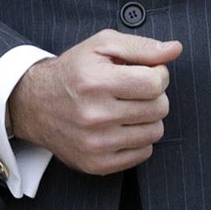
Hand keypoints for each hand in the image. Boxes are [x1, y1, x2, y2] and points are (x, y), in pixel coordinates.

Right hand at [7, 30, 182, 175]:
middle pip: (159, 108)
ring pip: (155, 132)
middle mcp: (94, 114)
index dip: (158, 75)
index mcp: (96, 81)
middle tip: (135, 90)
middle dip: (154, 96)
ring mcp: (95, 143)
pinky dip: (139, 139)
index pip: (155, 83)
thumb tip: (175, 49)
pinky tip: (122, 126)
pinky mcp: (96, 164)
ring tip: (129, 107)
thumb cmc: (74, 71)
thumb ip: (142, 46)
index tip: (146, 73)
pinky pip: (143, 153)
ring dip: (148, 118)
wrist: (35, 104)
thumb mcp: (101, 45)